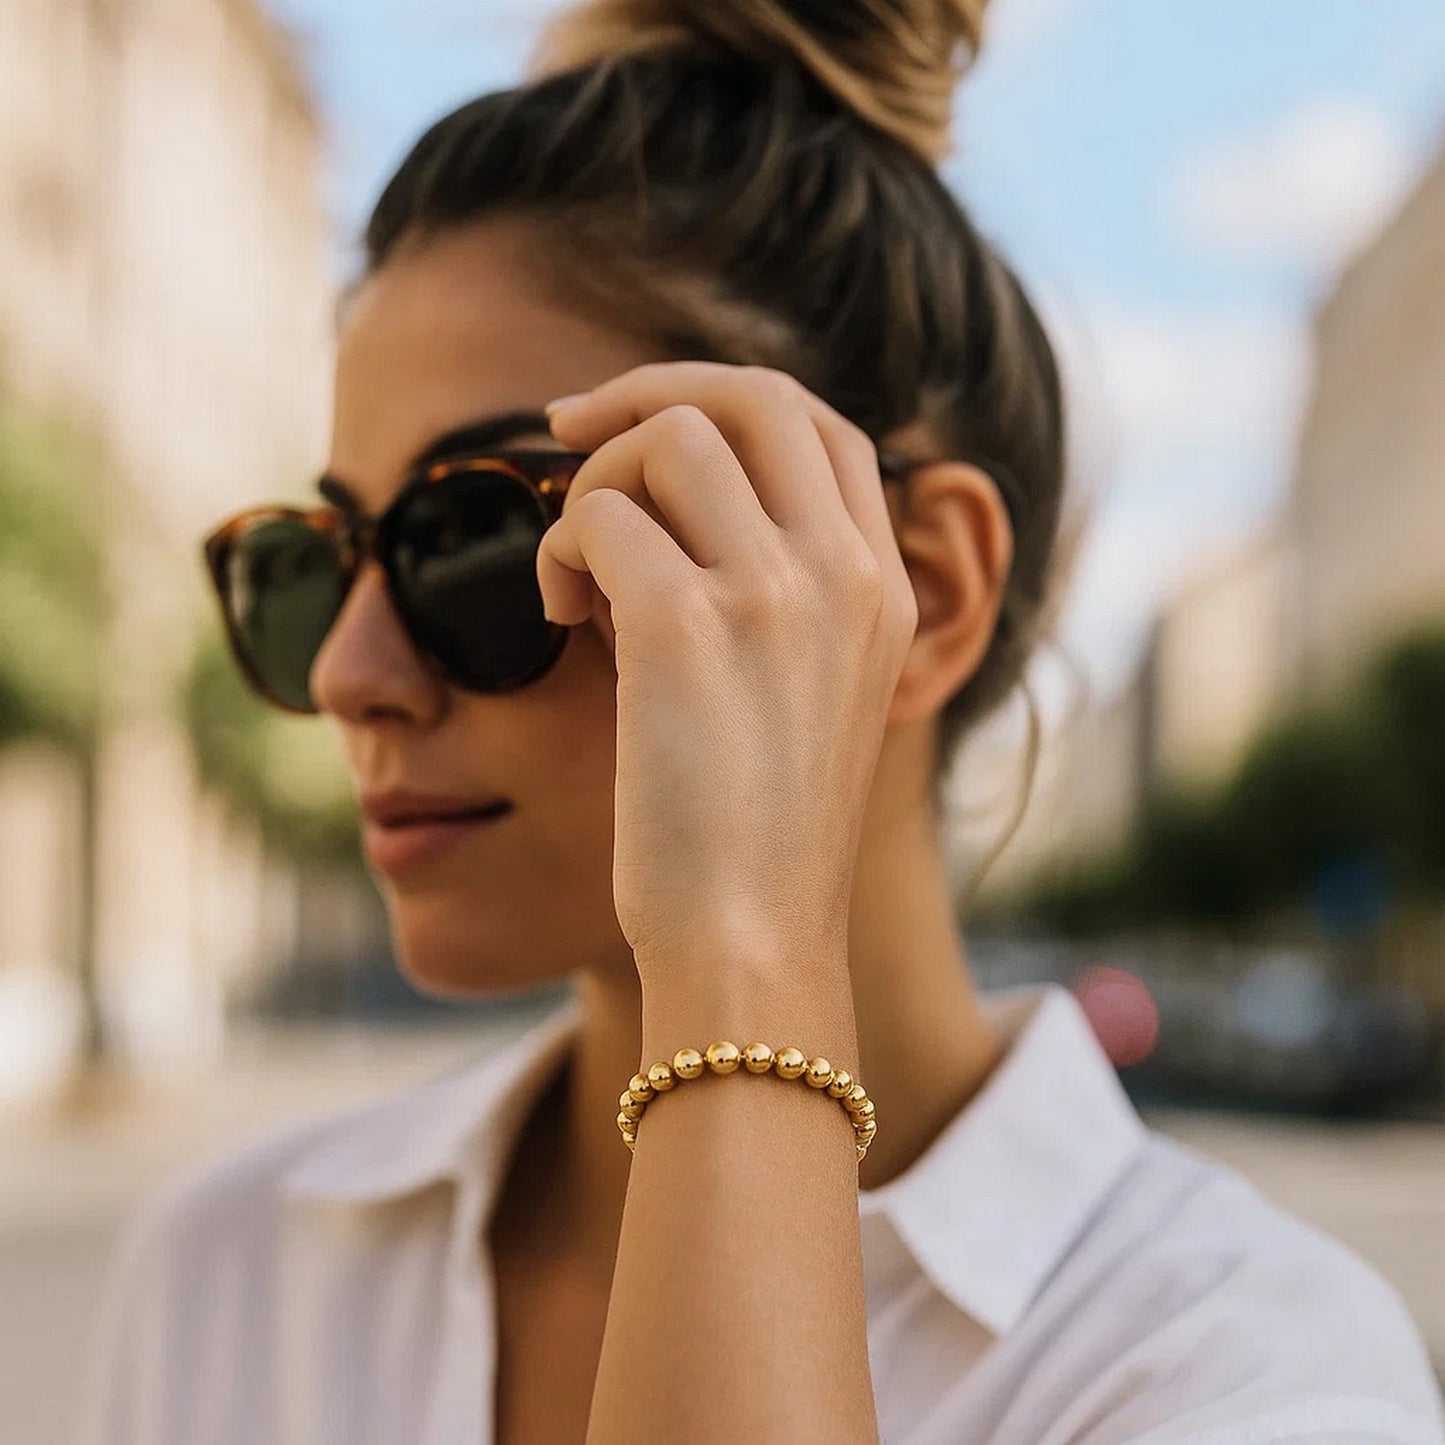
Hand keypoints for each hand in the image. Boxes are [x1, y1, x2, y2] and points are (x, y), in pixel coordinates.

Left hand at [537, 363, 918, 987]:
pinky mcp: (687, 625)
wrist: (754, 941)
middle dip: (649, 391)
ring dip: (596, 485)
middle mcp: (844, 572)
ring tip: (577, 577)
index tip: (644, 428)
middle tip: (568, 428)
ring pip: (670, 439)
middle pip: (753, 397)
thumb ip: (779, 599)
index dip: (726, 404)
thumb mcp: (809, 699)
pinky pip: (598, 516)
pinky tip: (559, 616)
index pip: (822, 428)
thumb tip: (665, 512)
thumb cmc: (760, 836)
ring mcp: (775, 591)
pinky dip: (559, 549)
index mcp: (884, 589)